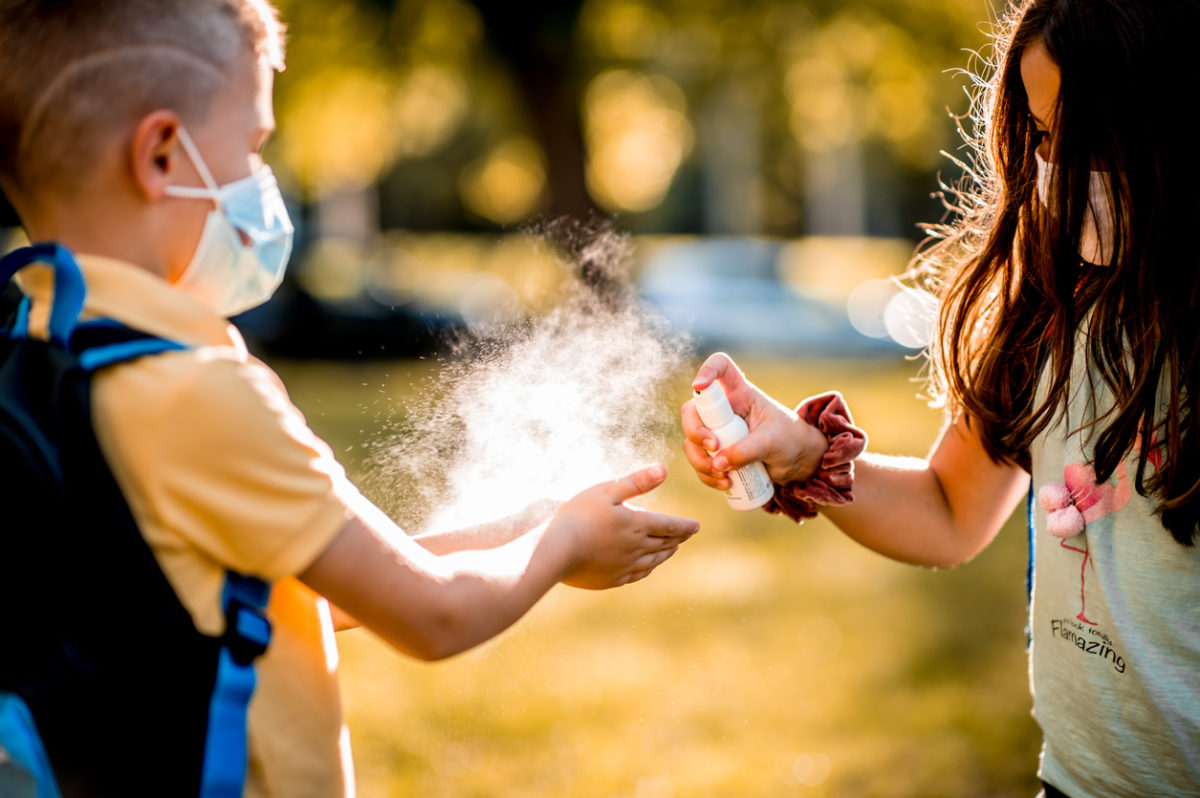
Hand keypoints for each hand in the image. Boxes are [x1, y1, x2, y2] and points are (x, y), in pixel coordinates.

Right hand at [551, 464, 699, 589]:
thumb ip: (636, 482)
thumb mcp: (607, 491)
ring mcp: (625, 566)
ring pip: (654, 560)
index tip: (696, 526)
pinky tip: (648, 567)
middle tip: (687, 534)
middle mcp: (637, 547)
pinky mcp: (611, 579)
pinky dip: (649, 568)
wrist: (556, 551)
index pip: (670, 525)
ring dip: (666, 553)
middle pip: (665, 543)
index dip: (685, 525)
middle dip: (678, 538)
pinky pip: (637, 574)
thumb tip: (663, 470)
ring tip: (673, 549)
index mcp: (637, 524)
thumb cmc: (579, 516)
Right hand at [681, 352, 826, 489]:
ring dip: (700, 461)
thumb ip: (747, 450)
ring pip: (691, 441)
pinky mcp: (717, 453)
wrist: (798, 463)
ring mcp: (717, 432)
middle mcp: (724, 410)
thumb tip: (717, 463)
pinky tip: (724, 484)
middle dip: (696, 432)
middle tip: (714, 448)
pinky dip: (706, 475)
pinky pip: (700, 462)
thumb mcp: (772, 442)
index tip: (699, 386)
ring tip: (722, 475)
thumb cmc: (790, 440)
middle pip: (692, 411)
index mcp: (740, 393)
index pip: (720, 368)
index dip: (706, 370)